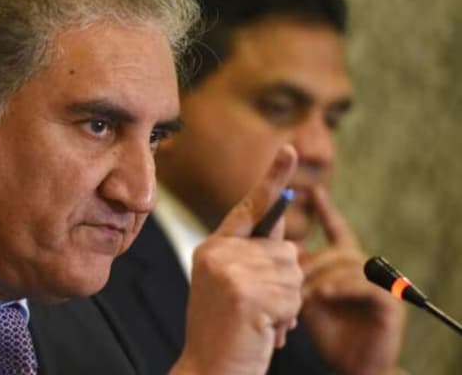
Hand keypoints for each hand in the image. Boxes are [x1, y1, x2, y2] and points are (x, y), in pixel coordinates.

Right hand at [171, 145, 302, 374]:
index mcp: (213, 249)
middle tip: (259, 310)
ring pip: (293, 272)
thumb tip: (287, 233)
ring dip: (287, 303)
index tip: (292, 149)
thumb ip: (255, 258)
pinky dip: (287, 318)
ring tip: (258, 321)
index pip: (249, 208)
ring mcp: (230, 271)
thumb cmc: (228, 334)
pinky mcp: (246, 293)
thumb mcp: (235, 287)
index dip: (273, 178)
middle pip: (284, 249)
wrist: (209, 372)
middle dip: (285, 283)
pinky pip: (293, 296)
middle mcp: (218, 253)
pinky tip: (261, 330)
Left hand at [300, 186, 404, 374]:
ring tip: (302, 294)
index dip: (326, 210)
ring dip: (321, 277)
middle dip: (310, 263)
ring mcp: (379, 285)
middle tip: (289, 278)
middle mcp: (364, 269)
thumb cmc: (325, 331)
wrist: (347, 365)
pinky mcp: (388, 305)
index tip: (314, 190)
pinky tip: (322, 294)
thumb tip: (267, 244)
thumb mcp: (298, 296)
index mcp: (343, 264)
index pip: (337, 229)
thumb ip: (289, 271)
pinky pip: (365, 286)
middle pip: (337, 249)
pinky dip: (341, 288)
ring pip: (348, 265)